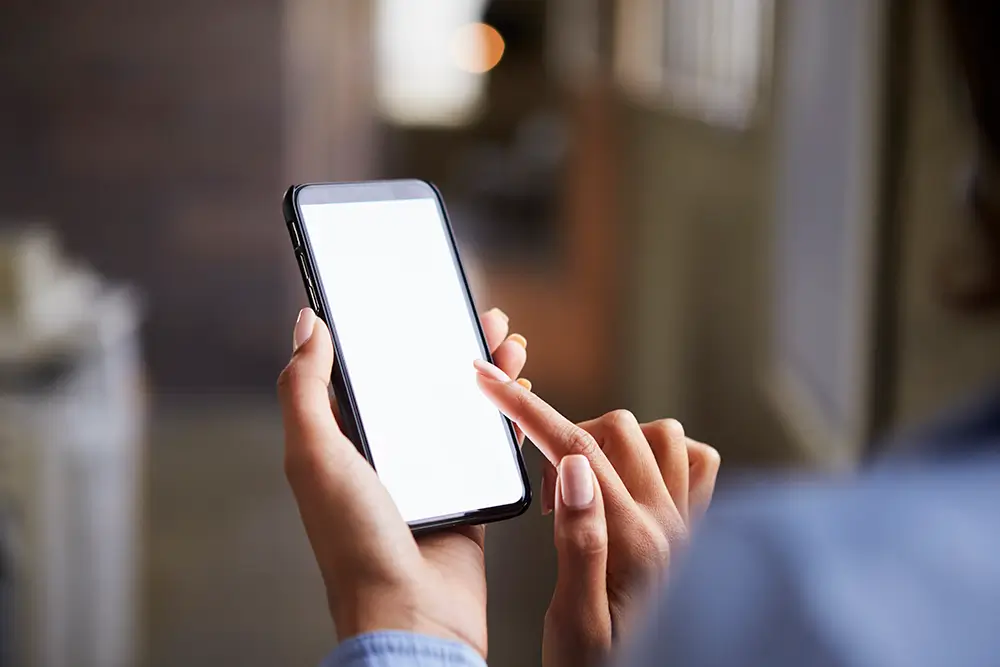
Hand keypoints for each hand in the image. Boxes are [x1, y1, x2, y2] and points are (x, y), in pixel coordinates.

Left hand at [278, 307, 527, 656]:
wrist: (413, 615)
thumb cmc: (356, 543)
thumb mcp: (317, 456)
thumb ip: (306, 389)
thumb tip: (308, 324)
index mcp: (343, 443)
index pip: (365, 373)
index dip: (387, 335)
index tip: (409, 300)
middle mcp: (385, 457)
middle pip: (419, 385)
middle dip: (445, 346)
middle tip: (470, 312)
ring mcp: (429, 476)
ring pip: (458, 409)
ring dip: (483, 372)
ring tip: (506, 339)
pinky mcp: (468, 496)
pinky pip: (489, 446)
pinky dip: (506, 417)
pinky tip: (520, 390)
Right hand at [474, 363, 720, 666]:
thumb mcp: (574, 623)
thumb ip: (579, 541)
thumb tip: (574, 466)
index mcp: (633, 542)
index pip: (575, 448)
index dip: (527, 409)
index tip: (490, 381)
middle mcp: (669, 524)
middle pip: (614, 429)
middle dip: (563, 434)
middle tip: (541, 494)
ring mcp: (689, 525)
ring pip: (659, 435)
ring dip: (613, 440)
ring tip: (585, 484)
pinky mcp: (696, 531)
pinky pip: (695, 462)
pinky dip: (663, 454)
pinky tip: (634, 481)